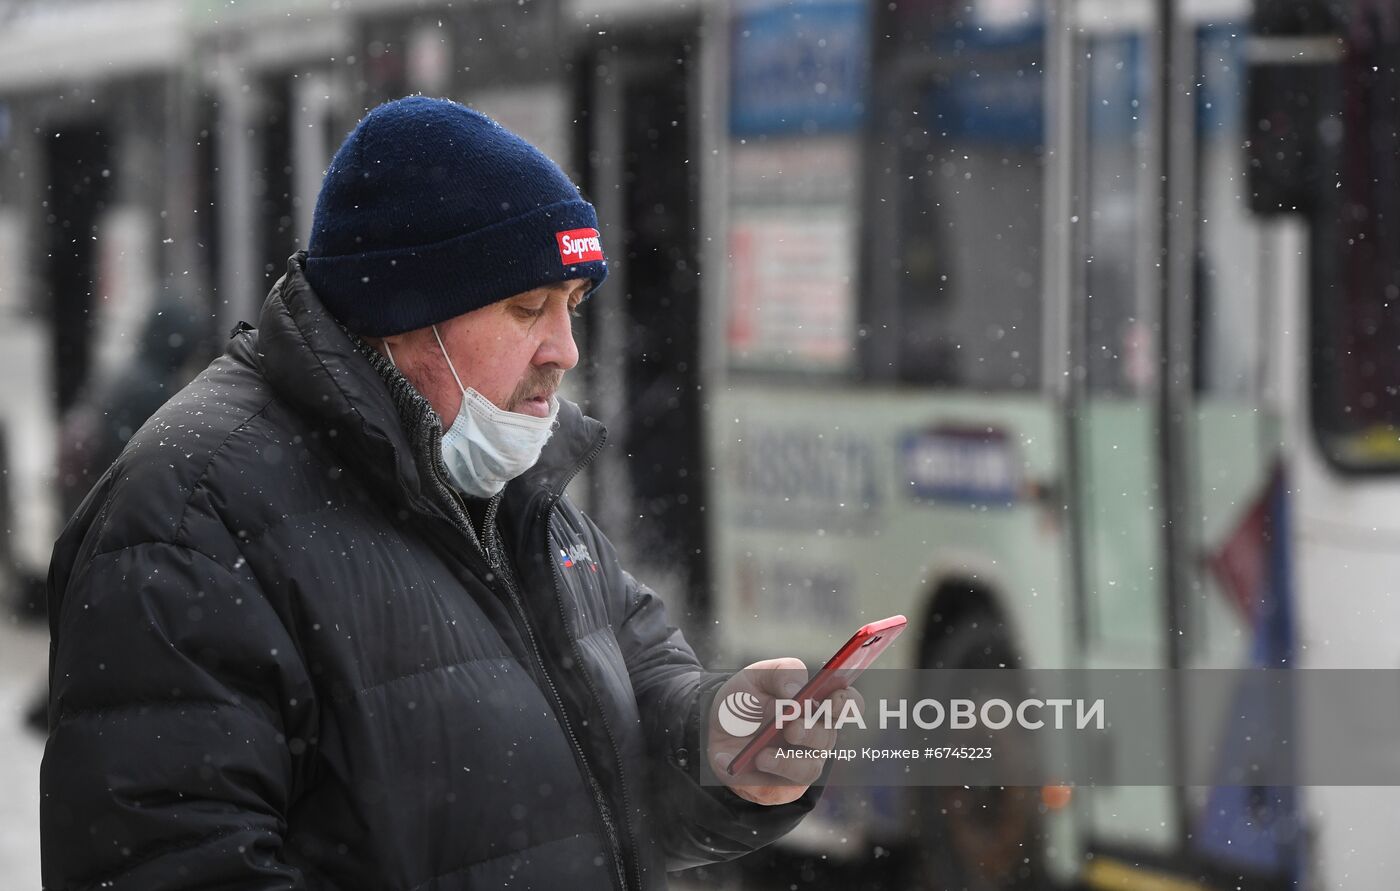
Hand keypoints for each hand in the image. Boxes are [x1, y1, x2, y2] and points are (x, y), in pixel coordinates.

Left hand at [706, 657, 864, 805]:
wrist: (717, 728)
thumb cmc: (746, 699)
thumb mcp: (757, 676)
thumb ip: (781, 673)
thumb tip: (796, 690)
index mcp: (817, 704)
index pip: (847, 704)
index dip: (846, 703)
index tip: (832, 699)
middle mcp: (816, 735)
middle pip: (827, 737)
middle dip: (810, 732)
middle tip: (790, 726)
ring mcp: (801, 761)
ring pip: (809, 768)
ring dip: (786, 762)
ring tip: (762, 755)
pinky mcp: (782, 784)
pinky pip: (776, 788)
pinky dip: (757, 775)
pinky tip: (740, 762)